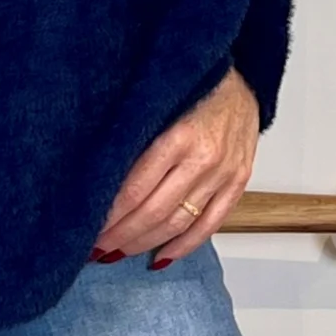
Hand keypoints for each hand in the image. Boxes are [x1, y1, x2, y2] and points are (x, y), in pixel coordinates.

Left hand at [93, 65, 258, 267]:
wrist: (246, 79)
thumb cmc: (196, 85)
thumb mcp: (160, 101)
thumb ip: (137, 136)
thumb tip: (101, 176)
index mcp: (179, 135)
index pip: (136, 188)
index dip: (111, 214)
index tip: (89, 226)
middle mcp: (204, 159)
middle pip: (155, 212)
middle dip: (122, 235)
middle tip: (97, 247)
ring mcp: (224, 174)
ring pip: (179, 223)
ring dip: (146, 243)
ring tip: (120, 253)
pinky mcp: (238, 183)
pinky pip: (210, 225)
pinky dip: (184, 246)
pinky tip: (162, 256)